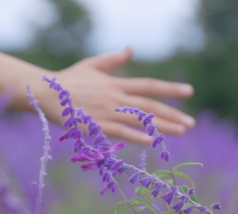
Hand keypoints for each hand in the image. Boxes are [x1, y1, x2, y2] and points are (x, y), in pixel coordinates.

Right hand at [35, 47, 194, 143]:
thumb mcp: (91, 65)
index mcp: (116, 84)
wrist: (45, 93)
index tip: (189, 92)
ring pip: (140, 120)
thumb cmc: (67, 80)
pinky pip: (120, 132)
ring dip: (162, 126)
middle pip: (150, 106)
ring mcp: (107, 112)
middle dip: (173, 114)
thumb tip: (130, 49)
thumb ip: (113, 60)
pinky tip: (151, 141)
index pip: (149, 86)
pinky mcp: (96, 126)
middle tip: (191, 122)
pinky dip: (136, 136)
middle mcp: (115, 98)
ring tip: (181, 131)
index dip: (170, 90)